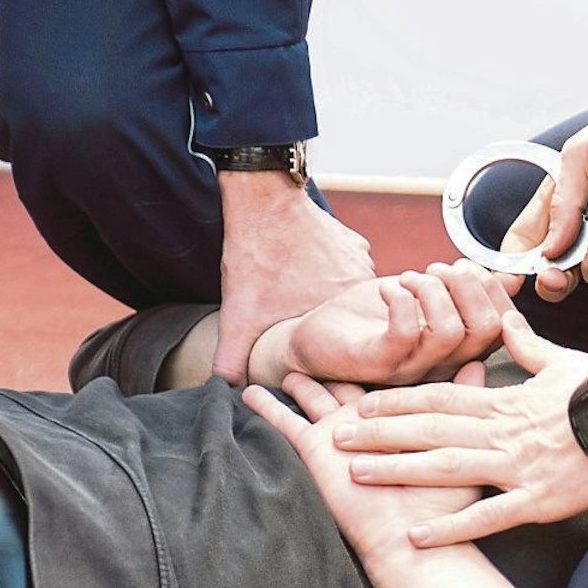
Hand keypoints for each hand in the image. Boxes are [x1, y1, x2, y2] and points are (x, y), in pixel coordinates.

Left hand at [214, 172, 376, 383]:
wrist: (262, 198)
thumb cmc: (256, 255)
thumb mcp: (239, 314)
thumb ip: (231, 358)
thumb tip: (223, 390)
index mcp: (345, 313)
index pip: (342, 347)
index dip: (320, 351)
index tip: (299, 345)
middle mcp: (364, 288)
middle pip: (344, 322)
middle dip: (322, 326)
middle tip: (293, 316)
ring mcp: (363, 262)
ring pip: (346, 297)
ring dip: (325, 300)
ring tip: (296, 294)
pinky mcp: (354, 243)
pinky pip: (346, 270)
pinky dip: (327, 273)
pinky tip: (302, 269)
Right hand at [243, 369, 487, 562]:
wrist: (409, 536)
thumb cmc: (441, 500)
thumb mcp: (459, 441)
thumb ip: (463, 399)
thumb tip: (479, 359)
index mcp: (400, 422)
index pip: (388, 386)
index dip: (380, 362)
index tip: (369, 344)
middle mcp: (368, 426)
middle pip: (346, 389)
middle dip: (334, 372)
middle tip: (319, 348)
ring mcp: (338, 436)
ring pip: (314, 398)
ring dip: (300, 384)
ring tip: (285, 369)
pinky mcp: (312, 448)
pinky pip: (283, 421)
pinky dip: (264, 406)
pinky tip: (245, 392)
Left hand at [249, 260, 513, 386]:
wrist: (312, 342)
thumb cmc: (370, 320)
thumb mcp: (424, 297)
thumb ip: (465, 290)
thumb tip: (512, 276)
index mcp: (456, 350)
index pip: (501, 325)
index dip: (491, 288)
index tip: (462, 267)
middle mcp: (441, 366)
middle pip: (486, 329)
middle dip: (468, 285)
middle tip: (436, 269)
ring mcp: (411, 369)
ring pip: (450, 332)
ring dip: (432, 290)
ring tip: (407, 278)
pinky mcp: (378, 365)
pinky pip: (405, 334)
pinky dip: (400, 299)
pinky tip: (386, 289)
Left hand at [335, 312, 587, 545]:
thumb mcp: (561, 361)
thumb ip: (527, 344)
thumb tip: (505, 318)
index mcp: (503, 401)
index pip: (438, 397)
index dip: (396, 401)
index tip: (361, 403)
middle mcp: (499, 432)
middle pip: (427, 428)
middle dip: (378, 433)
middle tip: (333, 436)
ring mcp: (515, 466)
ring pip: (445, 466)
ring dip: (398, 470)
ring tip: (355, 475)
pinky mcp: (537, 500)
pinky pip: (487, 517)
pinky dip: (450, 527)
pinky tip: (416, 536)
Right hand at [519, 69, 587, 300]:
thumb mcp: (581, 156)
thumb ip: (561, 206)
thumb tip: (549, 251)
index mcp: (562, 202)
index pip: (529, 244)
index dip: (519, 266)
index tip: (516, 278)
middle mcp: (586, 224)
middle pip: (561, 272)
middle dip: (555, 281)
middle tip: (557, 276)